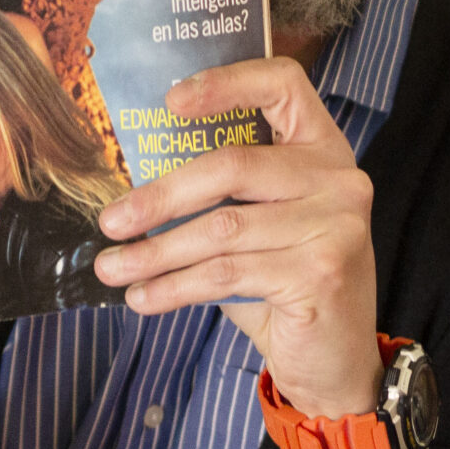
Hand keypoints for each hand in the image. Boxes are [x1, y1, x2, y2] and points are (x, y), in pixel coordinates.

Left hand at [94, 58, 398, 448]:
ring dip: (155, 253)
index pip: (284, 85)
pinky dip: (175, 288)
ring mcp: (336, 226)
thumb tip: (133, 190)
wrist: (337, 367)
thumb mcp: (259, 229)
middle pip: (233, 166)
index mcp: (324, 150)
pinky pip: (227, 274)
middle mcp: (339, 179)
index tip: (169, 103)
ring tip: (113, 269)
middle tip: (110, 222)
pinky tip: (144, 299)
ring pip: (221, 229)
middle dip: (161, 196)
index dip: (226, 82)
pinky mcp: (321, 273)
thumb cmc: (287, 288)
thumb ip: (221, 198)